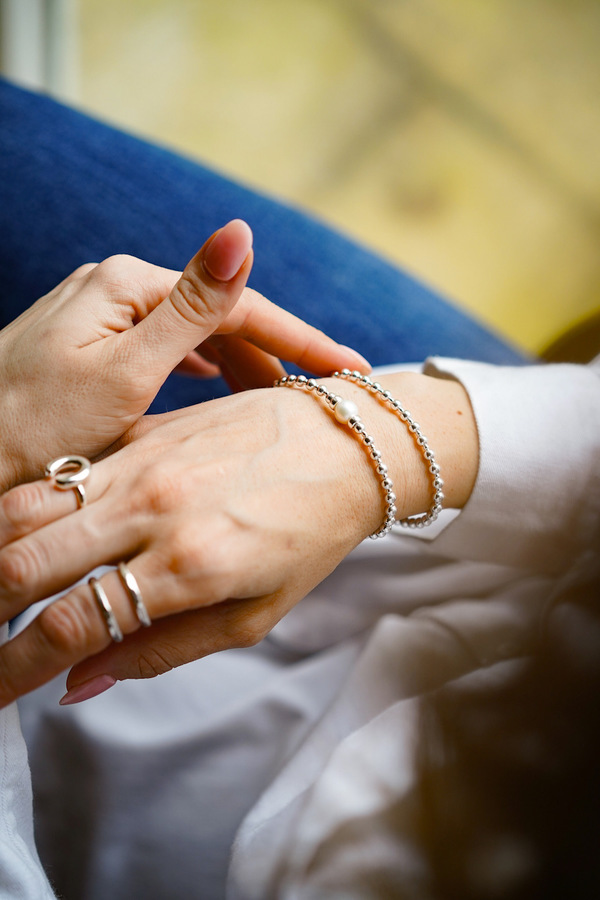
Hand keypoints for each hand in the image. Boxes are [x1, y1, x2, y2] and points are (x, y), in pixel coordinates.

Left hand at [0, 219, 368, 491]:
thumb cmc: (36, 432)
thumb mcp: (125, 374)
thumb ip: (190, 306)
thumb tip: (242, 230)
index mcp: (125, 284)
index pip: (236, 304)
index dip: (299, 338)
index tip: (349, 369)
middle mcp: (112, 289)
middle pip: (217, 316)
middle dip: (272, 354)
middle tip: (319, 397)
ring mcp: (98, 318)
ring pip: (192, 336)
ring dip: (238, 364)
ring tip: (277, 399)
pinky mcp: (87, 348)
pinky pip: (164, 351)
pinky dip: (199, 371)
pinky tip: (215, 384)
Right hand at [0, 372, 477, 707]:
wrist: (351, 442)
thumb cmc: (313, 532)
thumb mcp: (256, 614)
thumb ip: (165, 650)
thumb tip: (81, 683)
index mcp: (189, 564)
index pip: (70, 626)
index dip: (14, 670)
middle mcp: (154, 506)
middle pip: (25, 562)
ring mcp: (144, 460)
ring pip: (27, 506)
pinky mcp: (143, 429)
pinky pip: (64, 470)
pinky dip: (30, 508)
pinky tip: (27, 535)